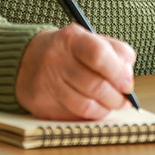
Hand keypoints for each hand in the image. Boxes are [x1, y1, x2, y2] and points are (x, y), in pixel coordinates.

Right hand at [16, 24, 136, 119]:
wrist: (27, 59)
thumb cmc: (69, 50)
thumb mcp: (91, 39)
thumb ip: (115, 51)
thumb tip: (128, 76)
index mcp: (71, 38)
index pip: (99, 55)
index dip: (118, 73)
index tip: (128, 85)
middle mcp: (55, 59)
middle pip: (95, 86)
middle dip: (117, 98)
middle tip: (125, 101)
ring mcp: (46, 83)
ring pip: (86, 106)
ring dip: (105, 109)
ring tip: (112, 105)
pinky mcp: (41, 103)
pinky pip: (73, 116)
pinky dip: (90, 115)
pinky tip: (94, 108)